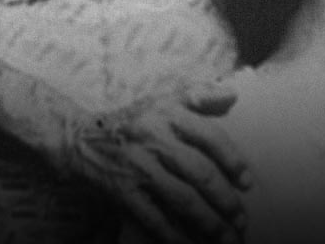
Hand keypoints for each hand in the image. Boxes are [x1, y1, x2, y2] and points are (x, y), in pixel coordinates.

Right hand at [53, 80, 248, 243]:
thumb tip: (233, 95)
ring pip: (182, 198)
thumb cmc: (129, 120)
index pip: (210, 137)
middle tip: (241, 219)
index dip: (233, 161)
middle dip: (226, 200)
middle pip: (200, 172)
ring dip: (208, 222)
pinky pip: (153, 218)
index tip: (247, 182)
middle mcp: (155, 139)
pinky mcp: (122, 191)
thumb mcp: (162, 99)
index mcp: (168, 115)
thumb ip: (199, 96)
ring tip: (226, 238)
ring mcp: (138, 167)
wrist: (77, 137)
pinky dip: (173, 235)